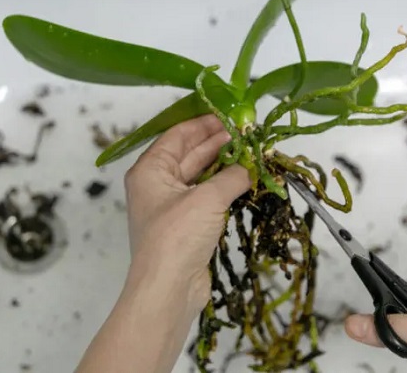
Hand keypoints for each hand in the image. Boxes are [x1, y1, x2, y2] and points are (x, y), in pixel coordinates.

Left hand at [77, 114, 250, 372]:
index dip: (204, 123)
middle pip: (191, 154)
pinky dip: (227, 187)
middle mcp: (159, 184)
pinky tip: (248, 179)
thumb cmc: (176, 238)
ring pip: (203, 176)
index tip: (231, 116)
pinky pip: (209, 197)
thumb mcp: (207, 199)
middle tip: (250, 134)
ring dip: (227, 165)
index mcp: (150, 170)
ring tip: (254, 152)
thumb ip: (233, 176)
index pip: (178, 135)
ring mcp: (174, 206)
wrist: (168, 290)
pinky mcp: (189, 225)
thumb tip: (256, 163)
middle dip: (220, 143)